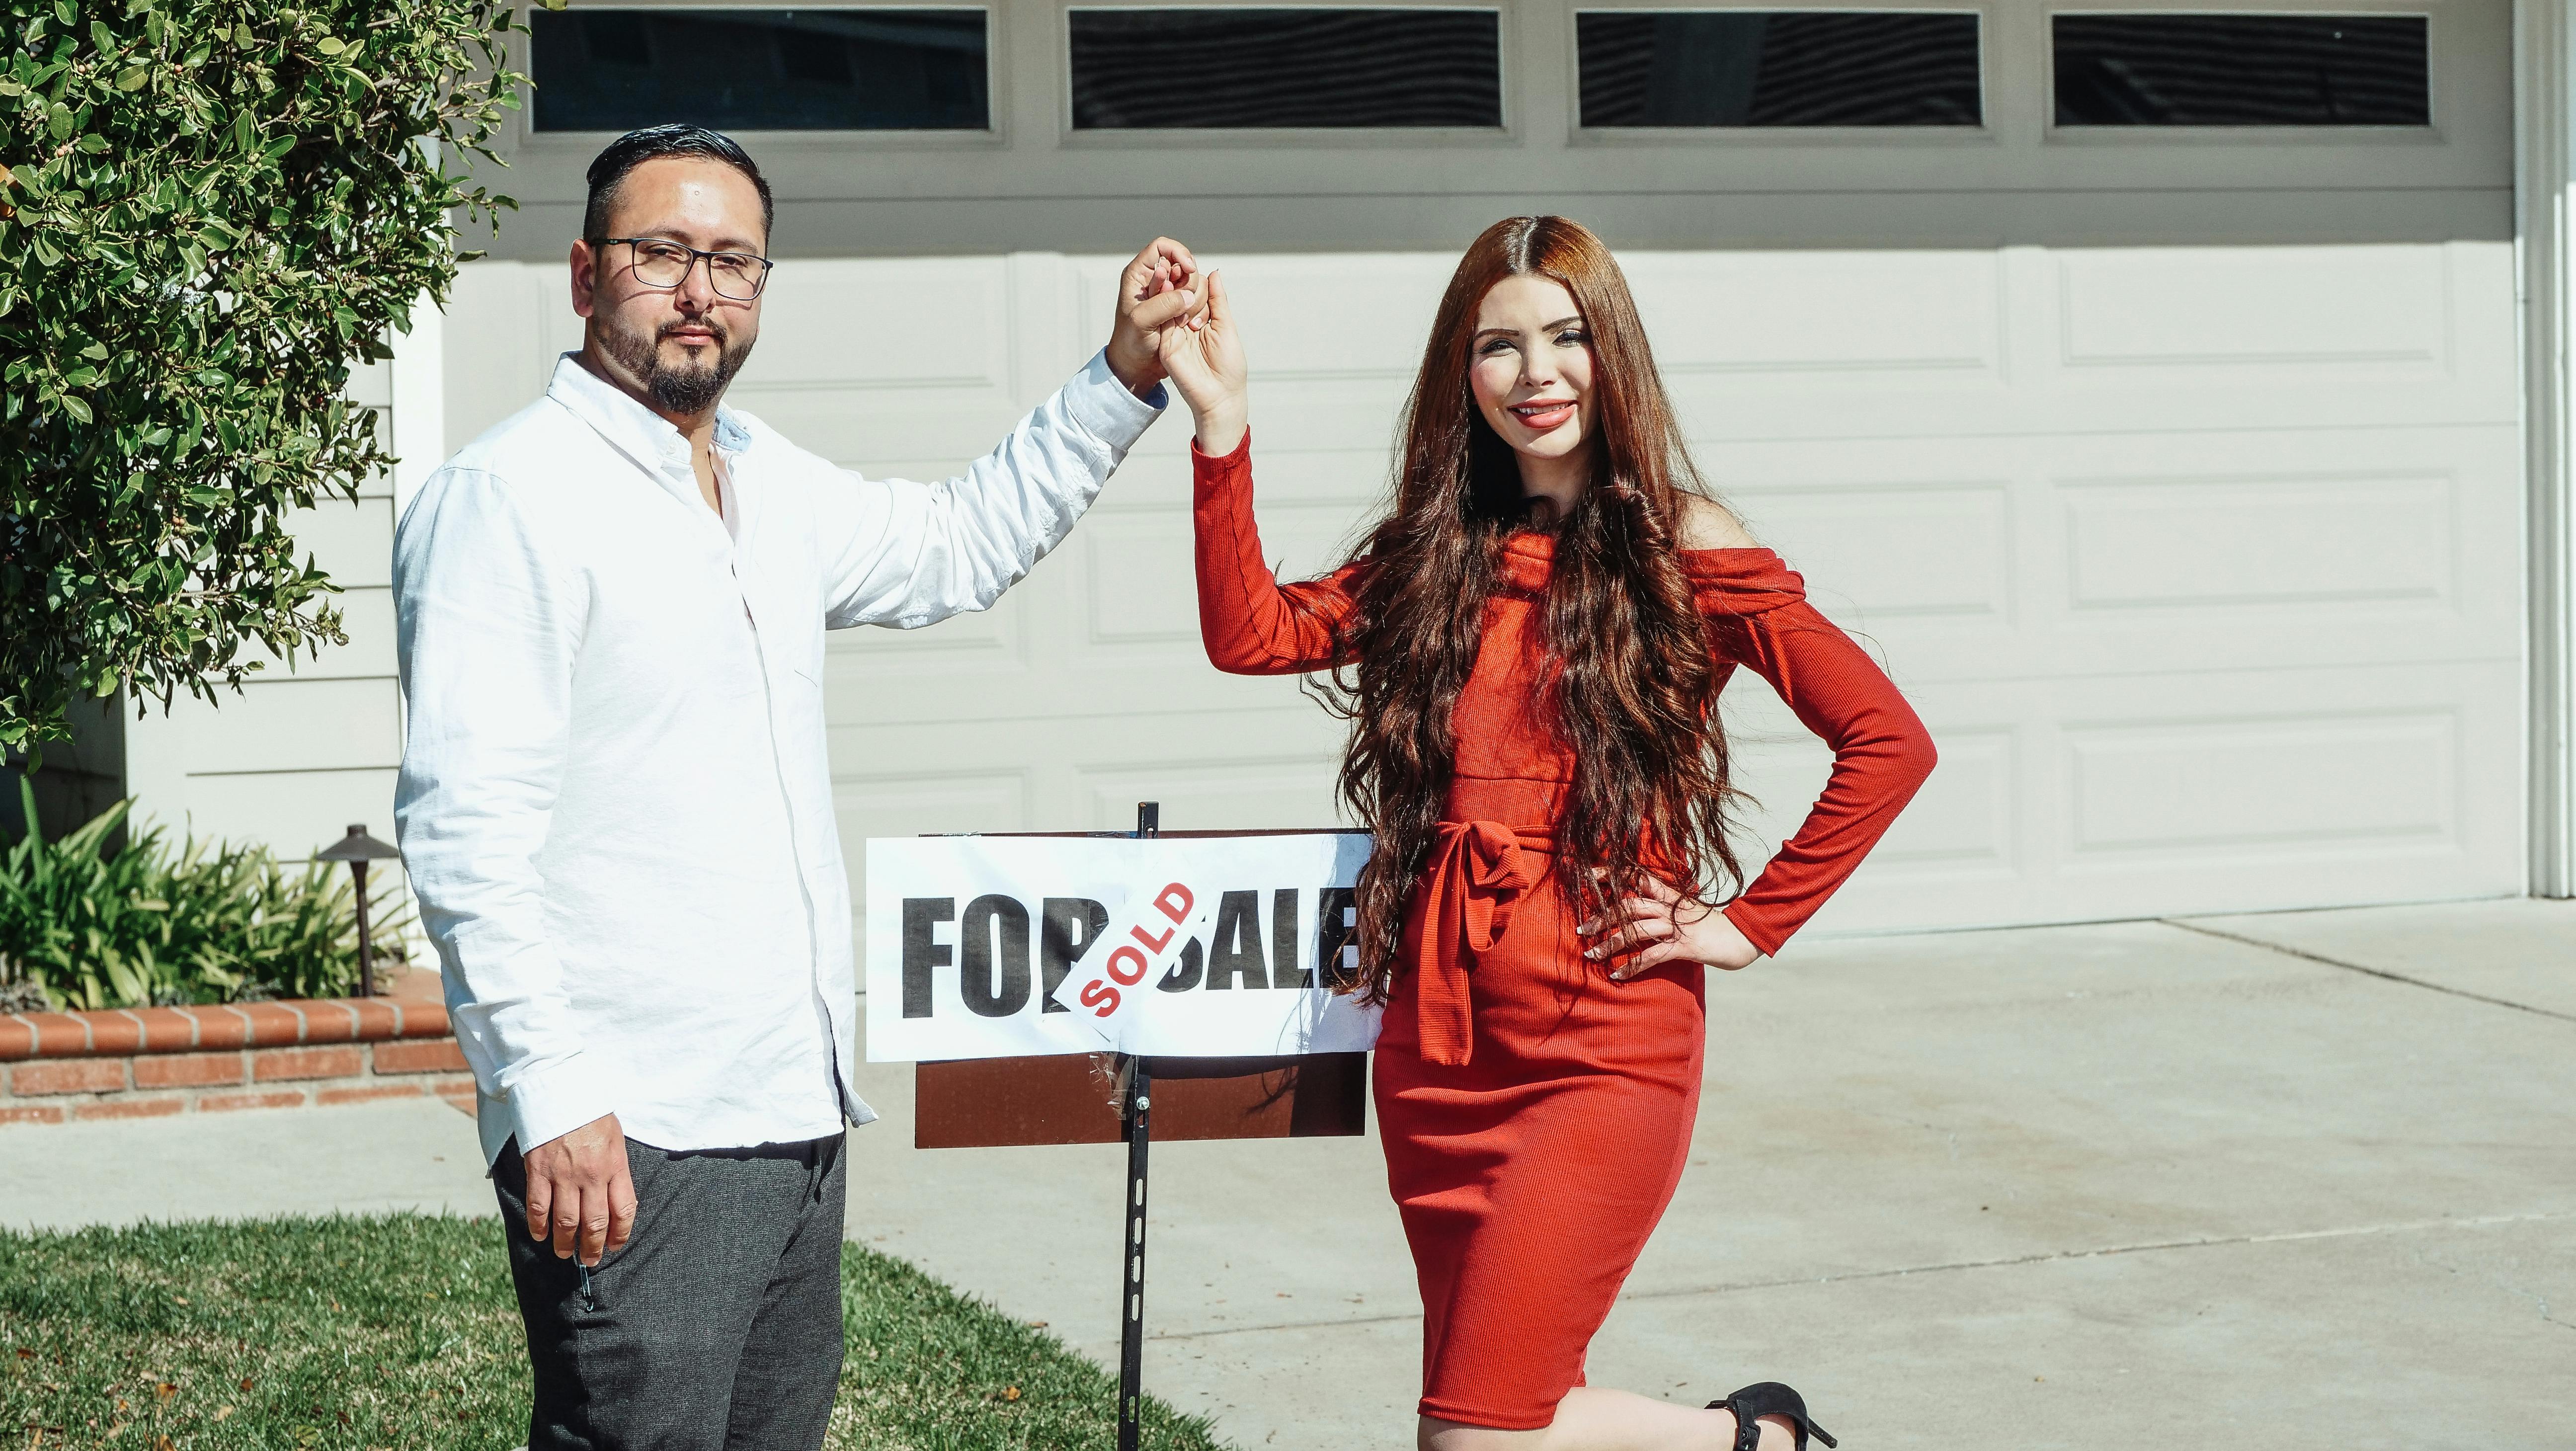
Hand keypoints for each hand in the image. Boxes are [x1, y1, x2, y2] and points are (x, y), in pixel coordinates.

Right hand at [523, 1112, 635, 1266]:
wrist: (558, 1088)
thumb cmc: (590, 1111)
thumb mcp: (615, 1137)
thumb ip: (616, 1168)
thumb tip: (616, 1198)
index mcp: (615, 1165)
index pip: (623, 1210)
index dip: (620, 1233)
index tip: (615, 1244)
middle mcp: (591, 1174)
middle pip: (594, 1222)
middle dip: (592, 1247)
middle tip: (589, 1260)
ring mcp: (563, 1175)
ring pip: (566, 1221)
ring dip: (565, 1243)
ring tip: (564, 1253)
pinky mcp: (538, 1171)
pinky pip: (538, 1207)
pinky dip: (538, 1226)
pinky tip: (540, 1235)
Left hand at [1105, 236, 1202, 398]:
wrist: (1137, 365)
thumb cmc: (1130, 343)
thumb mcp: (1141, 322)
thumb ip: (1163, 304)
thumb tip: (1187, 295)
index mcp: (1139, 275)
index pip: (1162, 246)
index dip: (1178, 253)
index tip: (1188, 269)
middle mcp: (1154, 280)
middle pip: (1183, 262)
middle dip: (1189, 281)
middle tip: (1184, 302)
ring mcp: (1168, 293)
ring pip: (1193, 281)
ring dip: (1195, 298)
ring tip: (1182, 319)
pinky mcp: (1179, 307)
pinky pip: (1198, 298)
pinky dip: (1198, 308)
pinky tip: (1189, 323)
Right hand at [1157, 269, 1246, 454]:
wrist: (1221, 397)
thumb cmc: (1229, 367)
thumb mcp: (1226, 327)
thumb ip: (1218, 301)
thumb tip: (1213, 272)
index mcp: (1200, 321)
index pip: (1192, 293)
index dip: (1192, 279)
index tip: (1190, 263)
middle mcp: (1184, 326)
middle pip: (1177, 296)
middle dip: (1177, 279)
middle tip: (1179, 262)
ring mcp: (1173, 336)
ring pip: (1167, 305)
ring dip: (1167, 286)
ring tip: (1169, 267)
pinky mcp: (1165, 345)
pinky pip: (1160, 321)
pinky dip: (1162, 303)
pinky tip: (1164, 287)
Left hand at [1577, 876, 1761, 976]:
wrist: (1741, 937)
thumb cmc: (1710, 925)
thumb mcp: (1686, 909)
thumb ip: (1663, 906)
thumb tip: (1638, 910)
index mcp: (1670, 895)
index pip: (1638, 877)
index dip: (1613, 873)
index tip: (1589, 874)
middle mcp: (1671, 908)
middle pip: (1629, 906)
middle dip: (1603, 917)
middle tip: (1583, 929)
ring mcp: (1677, 927)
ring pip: (1636, 931)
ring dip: (1611, 944)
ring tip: (1592, 955)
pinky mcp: (1683, 947)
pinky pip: (1651, 957)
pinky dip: (1632, 966)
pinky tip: (1618, 975)